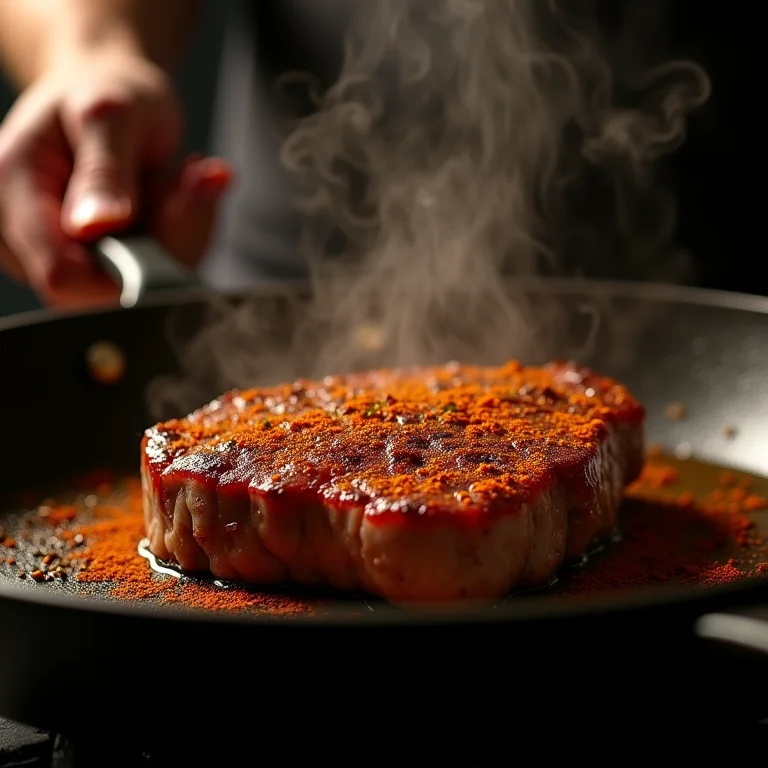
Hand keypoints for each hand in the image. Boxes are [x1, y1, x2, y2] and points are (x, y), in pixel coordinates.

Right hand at [0, 49, 231, 307]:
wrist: (107, 92)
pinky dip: (167, 245)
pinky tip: (166, 204)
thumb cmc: (109, 95)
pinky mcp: (82, 264)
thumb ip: (107, 170)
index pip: (62, 275)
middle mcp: (18, 230)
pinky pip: (139, 278)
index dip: (122, 270)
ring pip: (124, 288)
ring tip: (167, 187)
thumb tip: (97, 226)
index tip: (170, 216)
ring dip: (166, 243)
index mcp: (12, 186)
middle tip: (178, 186)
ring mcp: (49, 253)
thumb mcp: (115, 114)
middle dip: (155, 246)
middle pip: (99, 289)